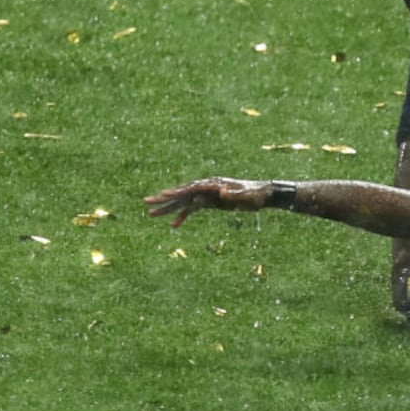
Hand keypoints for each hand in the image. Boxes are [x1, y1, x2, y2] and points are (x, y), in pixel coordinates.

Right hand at [143, 177, 270, 227]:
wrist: (263, 194)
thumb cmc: (255, 195)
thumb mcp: (246, 196)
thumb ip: (233, 194)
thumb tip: (220, 191)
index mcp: (213, 184)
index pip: (191, 188)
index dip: (177, 192)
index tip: (164, 195)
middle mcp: (206, 188)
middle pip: (182, 194)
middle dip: (164, 199)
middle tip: (146, 202)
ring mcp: (206, 195)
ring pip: (183, 202)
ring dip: (168, 208)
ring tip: (151, 214)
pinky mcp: (209, 202)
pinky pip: (192, 210)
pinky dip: (183, 216)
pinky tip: (174, 225)